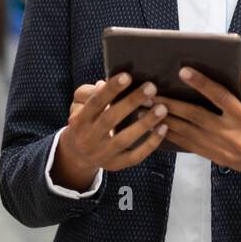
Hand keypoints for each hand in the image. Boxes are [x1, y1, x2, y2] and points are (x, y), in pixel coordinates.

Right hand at [53, 73, 168, 188]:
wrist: (77, 155)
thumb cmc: (84, 121)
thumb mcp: (78, 105)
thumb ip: (88, 93)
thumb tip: (104, 83)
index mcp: (80, 120)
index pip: (95, 103)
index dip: (110, 90)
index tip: (127, 76)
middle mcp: (89, 138)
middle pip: (110, 119)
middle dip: (131, 102)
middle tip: (151, 87)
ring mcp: (102, 154)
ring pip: (124, 139)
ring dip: (144, 123)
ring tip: (162, 108)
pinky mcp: (115, 165)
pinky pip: (135, 156)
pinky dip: (150, 144)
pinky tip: (163, 128)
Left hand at [152, 70, 240, 192]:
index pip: (220, 98)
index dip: (202, 84)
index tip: (183, 71)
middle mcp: (232, 135)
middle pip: (196, 117)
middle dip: (172, 104)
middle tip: (150, 93)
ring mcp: (222, 149)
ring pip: (188, 133)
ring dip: (165, 121)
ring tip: (145, 109)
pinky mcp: (216, 158)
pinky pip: (190, 146)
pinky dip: (173, 137)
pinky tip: (157, 127)